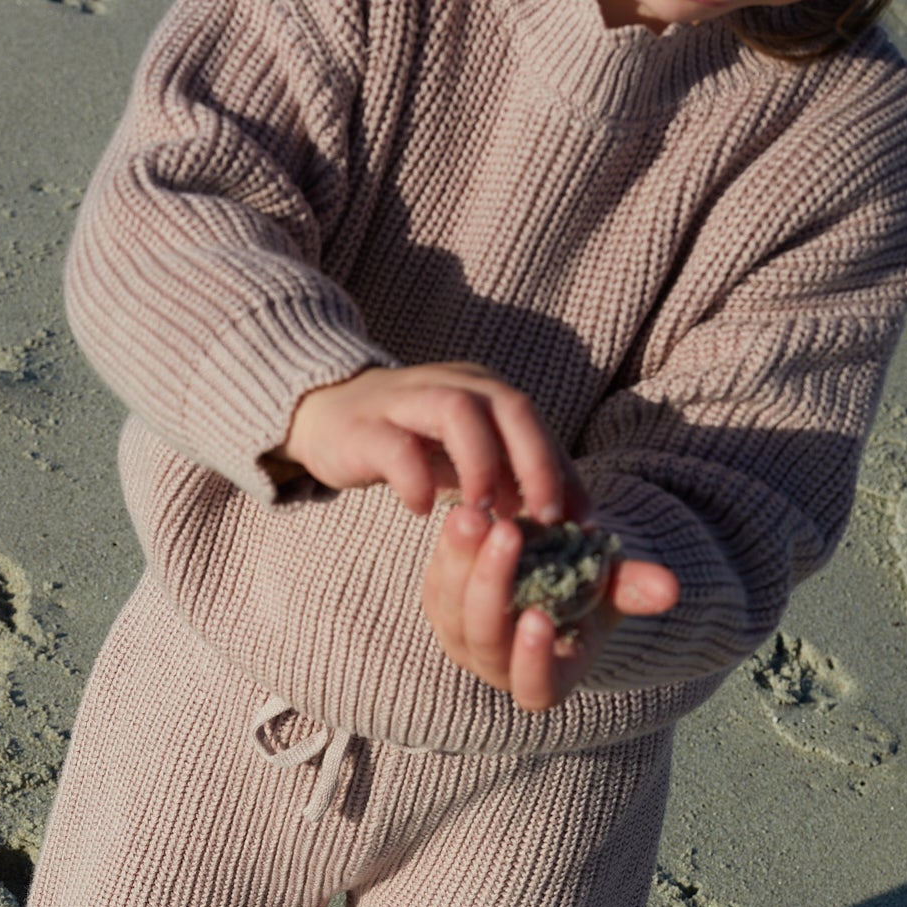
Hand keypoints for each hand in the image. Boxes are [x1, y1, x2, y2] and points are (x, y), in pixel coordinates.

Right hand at [277, 363, 589, 521]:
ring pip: (456, 413)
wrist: (327, 415)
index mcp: (483, 391)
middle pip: (507, 407)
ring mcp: (406, 400)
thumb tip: (571, 517)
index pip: (535, 423)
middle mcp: (452, 385)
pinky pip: (395, 445)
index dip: (561, 469)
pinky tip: (423, 508)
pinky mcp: (365, 426)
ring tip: (485, 511)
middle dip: (534, 463)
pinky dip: (414, 477)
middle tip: (545, 517)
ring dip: (480, 462)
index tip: (580, 521)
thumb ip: (515, 478)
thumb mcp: (468, 457)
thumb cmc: (410, 440)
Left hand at [422, 503, 679, 712]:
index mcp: (545, 679)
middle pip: (483, 637)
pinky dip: (448, 550)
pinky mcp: (441, 607)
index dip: (532, 659)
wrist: (552, 573)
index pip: (533, 685)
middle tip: (506, 532)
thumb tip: (670, 589)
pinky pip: (437, 583)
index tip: (539, 617)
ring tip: (476, 513)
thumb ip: (634, 589)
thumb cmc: (591, 591)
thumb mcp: (615, 589)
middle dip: (492, 584)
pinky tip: (463, 513)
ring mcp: (462, 640)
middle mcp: (497, 668)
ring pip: (451, 609)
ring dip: (462, 560)